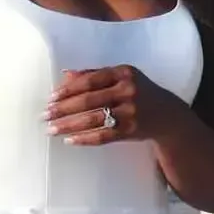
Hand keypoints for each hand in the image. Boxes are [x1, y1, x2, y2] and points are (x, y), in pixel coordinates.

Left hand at [45, 64, 174, 145]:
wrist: (168, 116)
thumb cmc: (139, 92)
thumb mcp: (122, 78)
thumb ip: (94, 74)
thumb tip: (65, 75)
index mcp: (123, 73)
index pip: (89, 80)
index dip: (67, 90)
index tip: (50, 98)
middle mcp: (128, 90)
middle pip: (88, 100)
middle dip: (62, 109)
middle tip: (44, 116)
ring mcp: (131, 111)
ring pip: (93, 119)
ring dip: (69, 125)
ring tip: (52, 129)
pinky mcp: (132, 130)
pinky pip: (104, 136)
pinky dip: (85, 139)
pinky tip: (70, 140)